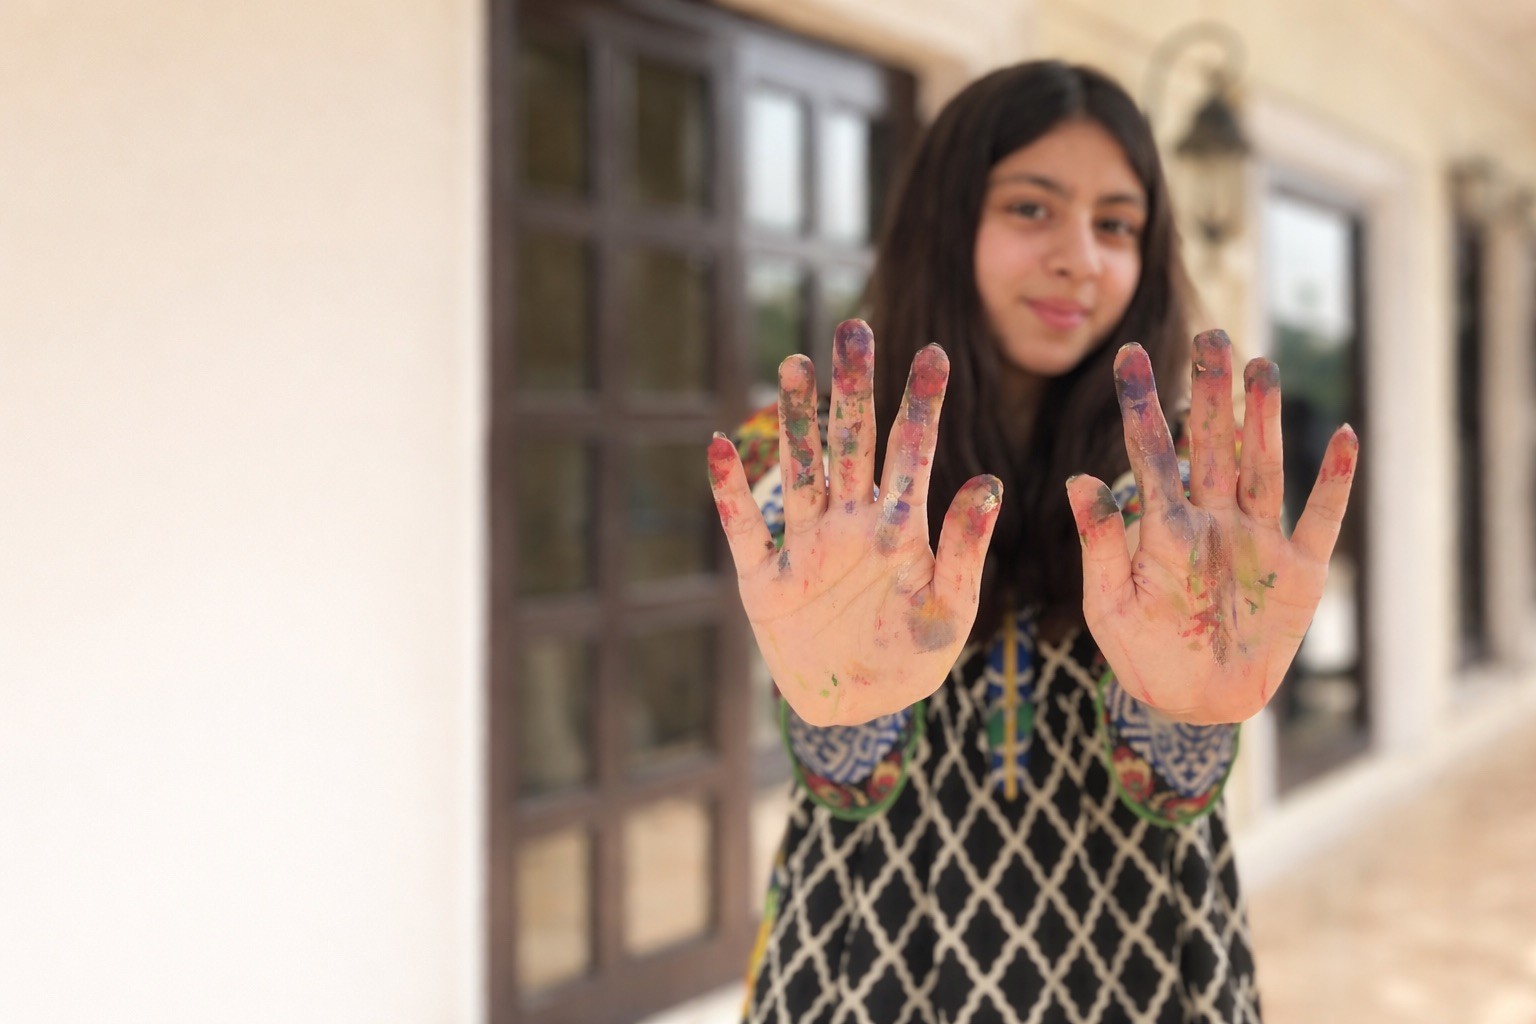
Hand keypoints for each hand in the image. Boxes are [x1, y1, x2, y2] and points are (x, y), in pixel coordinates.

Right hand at [707, 320, 1002, 726]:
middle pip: (850, 443)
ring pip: (799, 469)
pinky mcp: (763, 580)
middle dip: (852, 388)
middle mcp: (849, 523)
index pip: (911, 454)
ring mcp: (804, 546)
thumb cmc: (912, 656)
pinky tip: (721, 445)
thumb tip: (989, 480)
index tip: (935, 352)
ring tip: (795, 364)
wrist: (858, 707)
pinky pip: (743, 527)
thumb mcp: (950, 608)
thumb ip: (965, 548)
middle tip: (855, 329)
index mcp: (898, 528)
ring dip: (795, 420)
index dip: (921, 404)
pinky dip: (731, 490)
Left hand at [1065, 330, 1359, 724]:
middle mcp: (1213, 521)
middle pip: (1214, 445)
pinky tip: (1343, 436)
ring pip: (1262, 467)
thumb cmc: (1141, 653)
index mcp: (1164, 527)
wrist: (1194, 703)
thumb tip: (1077, 479)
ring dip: (1264, 419)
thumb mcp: (1107, 604)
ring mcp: (1258, 541)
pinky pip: (1320, 519)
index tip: (1127, 355)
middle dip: (1212, 392)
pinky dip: (1334, 481)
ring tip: (1261, 366)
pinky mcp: (1300, 572)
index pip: (1151, 454)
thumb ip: (1098, 544)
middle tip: (1210, 334)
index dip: (1141, 405)